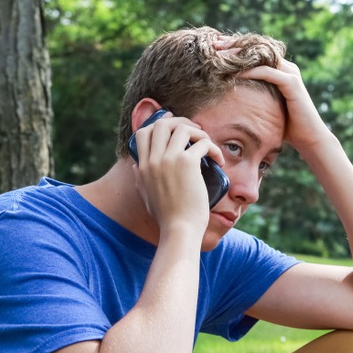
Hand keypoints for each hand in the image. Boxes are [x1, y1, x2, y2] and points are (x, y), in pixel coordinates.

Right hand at [130, 111, 224, 233]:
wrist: (179, 230)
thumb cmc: (167, 218)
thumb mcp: (145, 197)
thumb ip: (139, 180)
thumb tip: (134, 166)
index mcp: (142, 167)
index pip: (143, 132)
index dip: (159, 124)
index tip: (174, 125)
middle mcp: (153, 160)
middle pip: (162, 124)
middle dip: (180, 122)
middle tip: (195, 131)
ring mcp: (169, 160)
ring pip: (183, 128)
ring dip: (199, 133)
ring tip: (207, 144)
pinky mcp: (187, 163)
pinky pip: (202, 143)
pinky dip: (213, 148)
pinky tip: (218, 160)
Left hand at [214, 38, 333, 153]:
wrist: (308, 138)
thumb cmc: (286, 126)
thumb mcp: (266, 106)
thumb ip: (254, 96)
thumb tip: (231, 98)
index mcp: (280, 69)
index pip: (256, 51)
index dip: (236, 47)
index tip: (216, 46)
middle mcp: (287, 67)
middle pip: (258, 48)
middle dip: (235, 45)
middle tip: (215, 44)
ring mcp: (290, 73)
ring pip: (261, 57)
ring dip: (240, 55)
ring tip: (220, 55)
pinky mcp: (292, 83)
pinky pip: (267, 72)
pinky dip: (250, 71)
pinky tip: (234, 73)